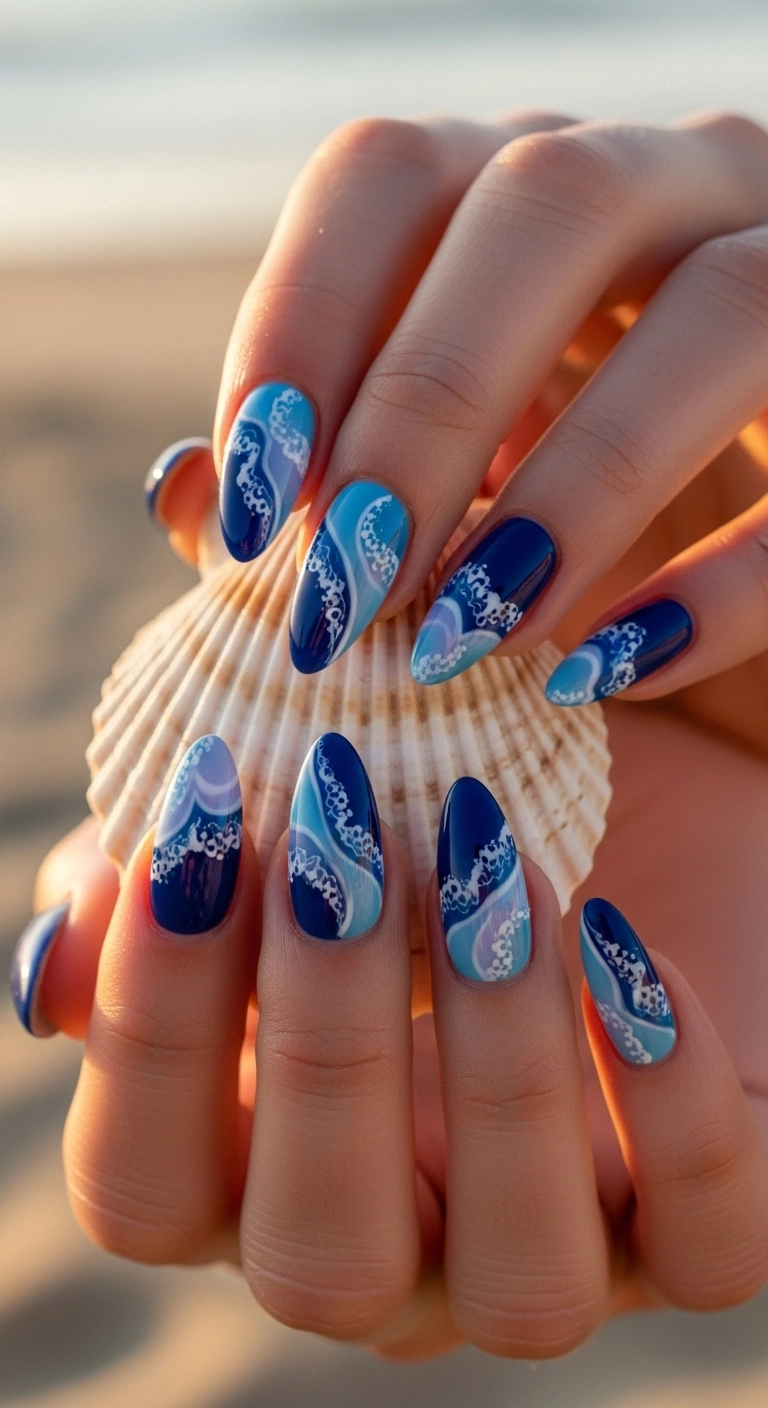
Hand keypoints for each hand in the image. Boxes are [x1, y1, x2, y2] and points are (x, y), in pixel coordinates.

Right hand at [23, 703, 767, 1359]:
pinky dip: (671, 1097)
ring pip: (517, 1279)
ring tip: (496, 870)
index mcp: (255, 1165)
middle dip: (321, 1039)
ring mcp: (550, 1246)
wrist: (626, 784)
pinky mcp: (697, 1220)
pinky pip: (707, 1240)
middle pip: (314, 1260)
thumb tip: (52, 954)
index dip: (151, 1023)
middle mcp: (392, 1242)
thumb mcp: (291, 819)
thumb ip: (171, 887)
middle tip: (342, 835)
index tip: (195, 824)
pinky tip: (624, 937)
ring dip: (499, 1067)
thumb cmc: (421, 797)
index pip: (144, 1184)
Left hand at [148, 108, 767, 747]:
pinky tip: (610, 670)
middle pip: (549, 202)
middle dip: (429, 402)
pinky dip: (725, 584)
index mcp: (523, 200)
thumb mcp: (430, 513)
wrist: (737, 623)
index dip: (302, 322)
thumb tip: (185, 489)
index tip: (251, 502)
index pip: (389, 178)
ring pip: (722, 302)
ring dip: (577, 481)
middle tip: (352, 580)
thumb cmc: (563, 547)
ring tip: (472, 635)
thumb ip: (320, 492)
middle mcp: (672, 189)